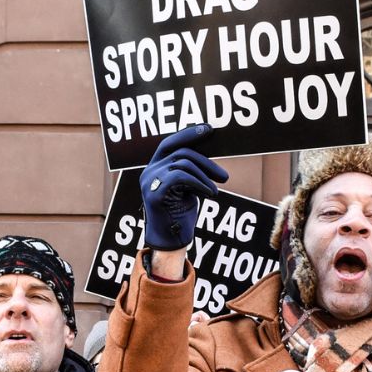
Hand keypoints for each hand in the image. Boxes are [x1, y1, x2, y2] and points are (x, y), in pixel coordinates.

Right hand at [140, 125, 226, 253]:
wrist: (171, 242)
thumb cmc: (179, 216)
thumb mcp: (187, 188)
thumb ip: (190, 171)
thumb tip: (207, 157)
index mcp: (154, 168)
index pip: (169, 143)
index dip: (188, 134)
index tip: (208, 129)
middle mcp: (148, 172)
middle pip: (180, 151)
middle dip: (206, 161)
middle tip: (223, 176)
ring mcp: (149, 182)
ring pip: (183, 163)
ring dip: (205, 176)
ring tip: (216, 190)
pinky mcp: (154, 193)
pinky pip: (181, 176)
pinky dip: (199, 183)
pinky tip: (209, 194)